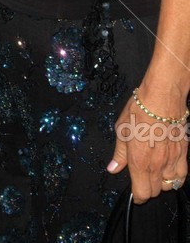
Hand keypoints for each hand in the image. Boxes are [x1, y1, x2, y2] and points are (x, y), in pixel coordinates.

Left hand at [108, 86, 187, 202]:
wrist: (162, 99)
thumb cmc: (139, 111)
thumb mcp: (121, 130)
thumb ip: (119, 154)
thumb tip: (112, 169)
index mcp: (139, 162)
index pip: (142, 193)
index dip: (137, 196)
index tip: (134, 192)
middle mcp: (157, 166)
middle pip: (155, 191)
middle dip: (147, 188)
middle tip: (142, 178)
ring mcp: (172, 161)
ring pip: (169, 185)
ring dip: (161, 182)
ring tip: (155, 172)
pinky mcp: (184, 154)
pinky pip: (182, 175)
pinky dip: (175, 176)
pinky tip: (169, 167)